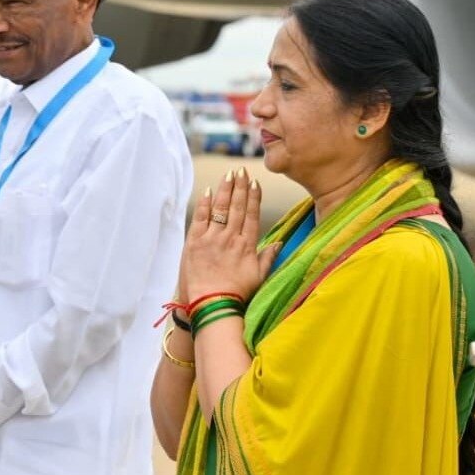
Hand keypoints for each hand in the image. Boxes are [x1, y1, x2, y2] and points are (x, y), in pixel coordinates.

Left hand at [182, 168, 279, 304]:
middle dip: (239, 186)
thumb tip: (280, 244)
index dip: (253, 197)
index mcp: (247, 245)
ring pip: (220, 208)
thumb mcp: (258, 277)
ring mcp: (212, 238)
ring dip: (224, 189)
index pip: (252, 215)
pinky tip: (208, 190)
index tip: (254, 182)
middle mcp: (231, 238)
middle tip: (241, 169)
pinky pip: (200, 217)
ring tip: (228, 174)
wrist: (212, 304)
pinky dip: (204, 203)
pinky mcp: (195, 242)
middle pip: (237, 207)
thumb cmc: (236, 294)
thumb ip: (268, 257)